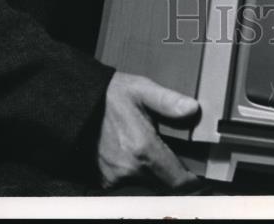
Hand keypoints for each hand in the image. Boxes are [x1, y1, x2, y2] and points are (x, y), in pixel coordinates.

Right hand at [97, 71, 199, 190]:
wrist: (76, 104)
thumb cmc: (109, 95)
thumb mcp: (142, 89)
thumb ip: (168, 101)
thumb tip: (193, 109)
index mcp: (143, 149)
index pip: (178, 181)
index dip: (191, 180)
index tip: (196, 174)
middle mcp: (129, 169)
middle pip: (163, 184)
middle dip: (171, 171)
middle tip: (172, 151)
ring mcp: (114, 177)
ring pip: (146, 182)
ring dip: (151, 169)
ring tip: (147, 145)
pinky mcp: (103, 179)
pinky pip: (127, 181)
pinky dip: (133, 170)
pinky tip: (130, 149)